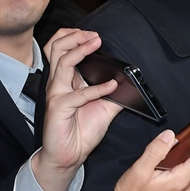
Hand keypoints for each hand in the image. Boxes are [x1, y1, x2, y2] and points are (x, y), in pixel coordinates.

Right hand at [32, 29, 123, 190]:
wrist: (69, 156)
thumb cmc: (81, 131)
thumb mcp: (104, 108)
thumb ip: (116, 94)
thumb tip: (133, 83)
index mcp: (66, 79)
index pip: (61, 48)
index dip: (74, 36)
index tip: (94, 35)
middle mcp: (58, 82)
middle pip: (56, 48)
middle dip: (74, 36)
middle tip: (93, 35)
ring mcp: (56, 94)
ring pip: (62, 62)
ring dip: (81, 50)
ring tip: (96, 43)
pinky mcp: (58, 108)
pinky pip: (78, 94)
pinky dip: (97, 88)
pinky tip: (112, 85)